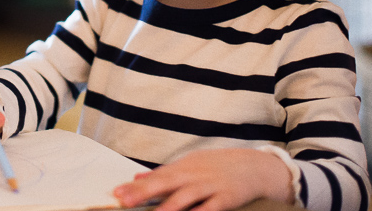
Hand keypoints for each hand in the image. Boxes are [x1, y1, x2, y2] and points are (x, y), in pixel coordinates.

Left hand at [112, 148, 293, 210]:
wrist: (255, 166)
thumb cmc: (218, 167)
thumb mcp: (190, 165)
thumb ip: (164, 174)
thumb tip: (136, 177)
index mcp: (183, 167)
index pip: (155, 177)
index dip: (135, 186)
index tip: (116, 193)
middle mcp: (193, 175)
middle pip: (164, 184)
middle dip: (142, 193)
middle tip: (123, 200)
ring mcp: (210, 186)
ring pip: (185, 198)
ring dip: (167, 208)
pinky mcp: (227, 198)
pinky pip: (210, 209)